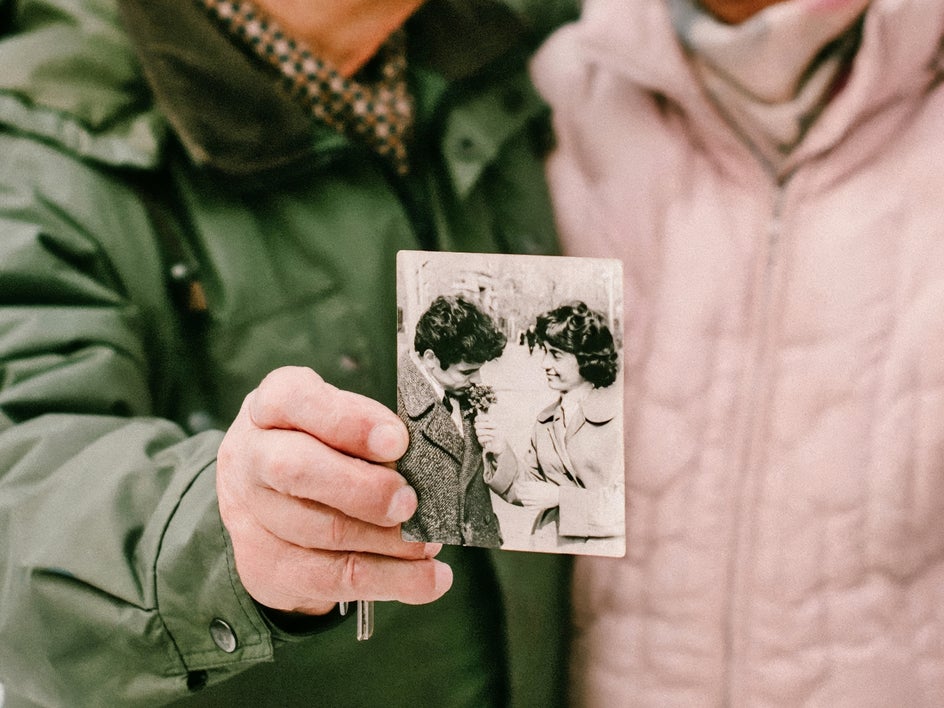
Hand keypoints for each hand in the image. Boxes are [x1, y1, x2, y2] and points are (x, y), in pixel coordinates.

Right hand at [216, 366, 451, 615]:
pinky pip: (331, 578)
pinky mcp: (265, 564)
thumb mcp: (339, 421)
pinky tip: (428, 578)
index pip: (295, 400)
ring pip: (320, 530)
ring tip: (428, 542)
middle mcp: (252, 455)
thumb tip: (421, 466)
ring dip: (387, 541)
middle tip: (409, 502)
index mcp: (272, 405)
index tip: (397, 441)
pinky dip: (389, 580)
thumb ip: (372, 435)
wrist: (264, 499)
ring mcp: (251, 512)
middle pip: (297, 470)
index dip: (349, 422)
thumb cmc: (318, 447)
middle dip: (363, 489)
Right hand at [473, 413, 505, 455]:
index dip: (482, 418)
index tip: (490, 418)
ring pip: (478, 432)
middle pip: (477, 425)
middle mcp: (480, 428)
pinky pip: (480, 439)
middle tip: (496, 425)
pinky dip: (487, 438)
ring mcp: (480, 435)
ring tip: (495, 433)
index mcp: (483, 422)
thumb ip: (496, 414)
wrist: (503, 443)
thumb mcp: (500, 423)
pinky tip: (492, 438)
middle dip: (487, 425)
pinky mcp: (481, 442)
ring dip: (488, 432)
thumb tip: (493, 406)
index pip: (477, 418)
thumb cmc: (501, 432)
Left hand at [515, 481, 559, 510]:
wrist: (558, 496)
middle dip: (517, 491)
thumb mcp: (541, 483)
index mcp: (534, 488)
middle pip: (520, 494)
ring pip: (523, 501)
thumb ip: (532, 484)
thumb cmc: (549, 488)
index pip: (521, 486)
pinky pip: (528, 507)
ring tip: (522, 496)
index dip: (517, 484)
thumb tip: (523, 483)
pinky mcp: (537, 507)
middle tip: (517, 490)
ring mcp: (535, 502)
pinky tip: (527, 502)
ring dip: (521, 498)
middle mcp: (533, 495)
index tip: (516, 483)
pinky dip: (526, 504)